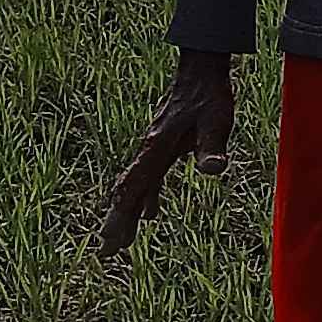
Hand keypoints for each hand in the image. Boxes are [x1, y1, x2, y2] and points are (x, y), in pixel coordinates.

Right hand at [101, 51, 236, 258]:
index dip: (121, 216)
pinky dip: (144, 197)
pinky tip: (149, 212)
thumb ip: (212, 146)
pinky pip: (148, 177)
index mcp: (157, 148)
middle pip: (128, 192)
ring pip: (135, 186)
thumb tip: (212, 171)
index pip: (134, 189)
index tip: (110, 241)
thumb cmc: (209, 94)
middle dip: (116, 222)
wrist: (201, 68)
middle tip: (105, 252)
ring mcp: (154, 148)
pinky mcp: (162, 145)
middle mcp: (149, 150)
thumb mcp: (216, 121)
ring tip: (119, 240)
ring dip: (127, 213)